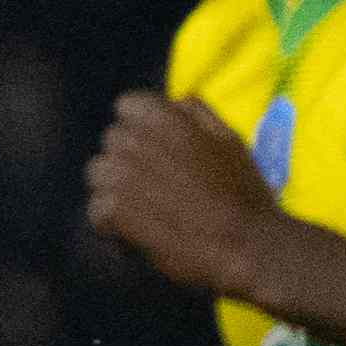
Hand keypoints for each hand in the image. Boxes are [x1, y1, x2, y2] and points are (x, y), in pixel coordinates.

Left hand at [84, 91, 284, 302]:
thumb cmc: (244, 193)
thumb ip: (197, 113)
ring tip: (143, 208)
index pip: (126, 106)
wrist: (248, 244)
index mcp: (168, 118)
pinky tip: (136, 230)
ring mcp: (125, 176)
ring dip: (114, 190)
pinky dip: (111, 223)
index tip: (154, 151)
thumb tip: (174, 101)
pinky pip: (96, 209)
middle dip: (127, 159)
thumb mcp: (230, 139)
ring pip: (97, 174)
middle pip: (110, 140)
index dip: (139, 128)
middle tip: (153, 186)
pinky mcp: (118, 210)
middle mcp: (141, 141)